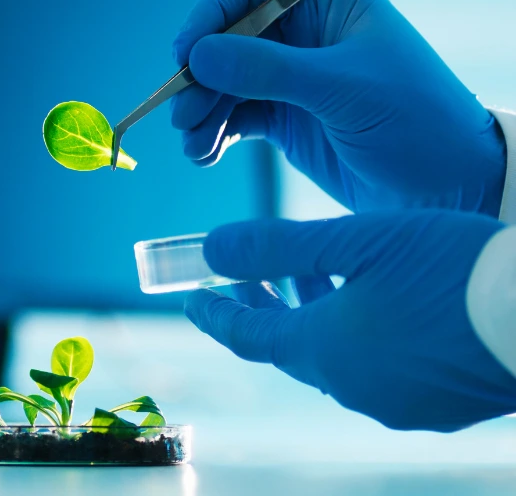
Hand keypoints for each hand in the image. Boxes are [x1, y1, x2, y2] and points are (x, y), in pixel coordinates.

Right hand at [172, 0, 505, 216]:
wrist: (448, 188)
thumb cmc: (417, 121)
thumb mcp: (343, 89)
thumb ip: (269, 70)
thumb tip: (198, 56)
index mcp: (327, 2)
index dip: (209, 16)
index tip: (185, 56)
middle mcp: (304, 34)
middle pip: (226, 41)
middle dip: (199, 78)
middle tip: (183, 115)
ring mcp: (291, 79)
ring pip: (223, 84)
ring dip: (201, 113)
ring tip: (195, 146)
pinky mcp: (285, 120)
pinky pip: (234, 119)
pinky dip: (214, 135)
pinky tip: (206, 156)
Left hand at [184, 210, 515, 431]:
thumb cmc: (451, 268)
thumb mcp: (356, 241)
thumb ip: (276, 245)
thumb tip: (210, 248)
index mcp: (324, 349)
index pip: (247, 337)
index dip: (215, 314)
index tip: (192, 299)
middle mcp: (353, 385)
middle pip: (287, 348)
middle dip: (262, 310)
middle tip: (245, 281)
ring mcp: (397, 401)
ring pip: (333, 357)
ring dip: (310, 316)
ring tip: (310, 273)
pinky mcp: (435, 403)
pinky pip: (375, 369)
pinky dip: (354, 334)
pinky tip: (373, 301)